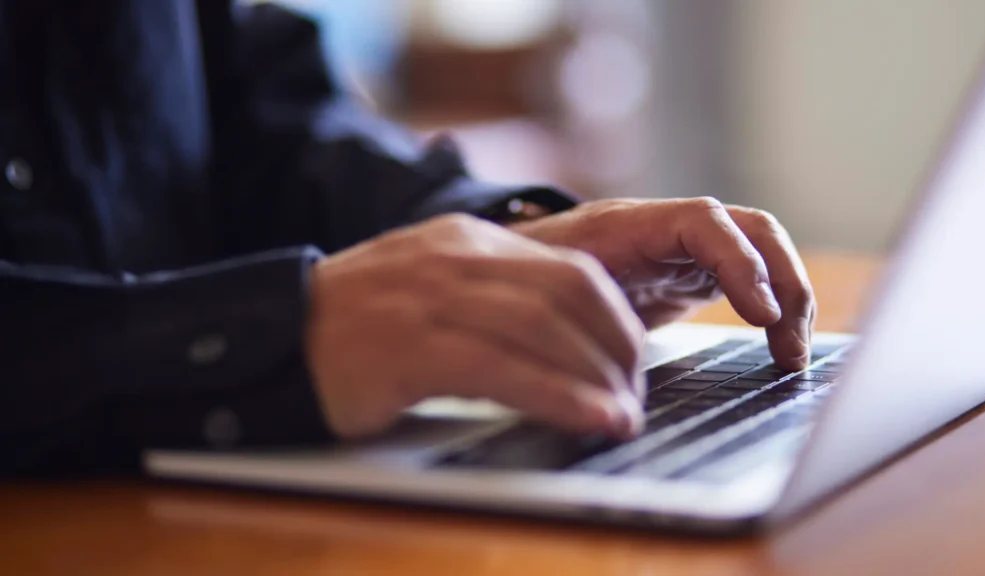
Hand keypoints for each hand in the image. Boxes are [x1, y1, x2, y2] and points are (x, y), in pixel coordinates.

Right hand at [305, 214, 646, 439]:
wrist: (276, 334)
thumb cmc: (362, 324)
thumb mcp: (435, 286)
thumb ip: (497, 295)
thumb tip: (571, 337)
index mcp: (468, 241)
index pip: (571, 267)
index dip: (616, 317)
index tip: (633, 359)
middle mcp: (455, 258)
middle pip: (569, 292)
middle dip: (617, 349)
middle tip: (634, 393)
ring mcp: (430, 298)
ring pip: (542, 328)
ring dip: (596, 378)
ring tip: (621, 416)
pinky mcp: (408, 346)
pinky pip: (501, 369)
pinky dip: (556, 397)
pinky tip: (586, 420)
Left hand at [511, 198, 815, 369]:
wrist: (519, 266)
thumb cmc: (528, 276)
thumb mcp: (547, 288)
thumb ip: (580, 308)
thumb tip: (613, 357)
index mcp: (631, 224)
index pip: (705, 222)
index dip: (739, 263)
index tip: (761, 314)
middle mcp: (671, 228)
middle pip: (753, 230)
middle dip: (785, 283)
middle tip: (789, 346)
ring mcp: (688, 249)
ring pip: (761, 254)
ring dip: (790, 299)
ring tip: (792, 356)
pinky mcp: (695, 275)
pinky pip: (751, 280)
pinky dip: (774, 311)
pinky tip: (779, 350)